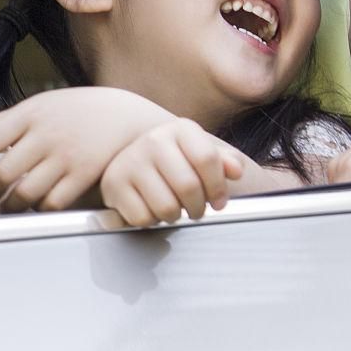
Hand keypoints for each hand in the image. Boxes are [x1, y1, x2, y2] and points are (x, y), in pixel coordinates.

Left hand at [0, 87, 177, 212]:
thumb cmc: (80, 110)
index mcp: (31, 113)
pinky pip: (52, 203)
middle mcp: (46, 134)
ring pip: (25, 193)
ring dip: (10, 206)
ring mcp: (66, 155)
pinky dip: (39, 209)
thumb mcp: (44, 103)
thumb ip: (11, 120)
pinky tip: (37, 206)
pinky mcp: (83, 175)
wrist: (126, 115)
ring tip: (7, 207)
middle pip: (2, 173)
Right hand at [97, 117, 251, 226]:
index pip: (207, 159)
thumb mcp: (202, 154)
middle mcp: (153, 141)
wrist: (133, 158)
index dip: (218, 187)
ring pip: (166, 207)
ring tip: (173, 206)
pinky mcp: (113, 185)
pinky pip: (143, 217)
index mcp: (180, 130)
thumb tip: (236, 170)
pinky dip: (152, 220)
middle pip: (188, 186)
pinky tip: (152, 207)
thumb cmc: (176, 160)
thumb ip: (226, 161)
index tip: (219, 200)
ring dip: (175, 216)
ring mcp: (130, 162)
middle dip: (198, 207)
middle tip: (196, 209)